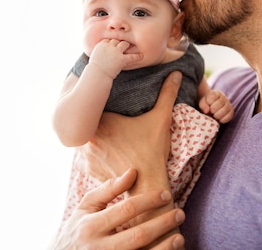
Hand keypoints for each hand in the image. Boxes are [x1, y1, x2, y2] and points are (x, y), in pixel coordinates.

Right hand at [51, 169, 185, 249]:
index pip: (126, 210)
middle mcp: (98, 248)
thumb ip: (107, 190)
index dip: (149, 200)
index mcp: (91, 226)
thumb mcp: (84, 209)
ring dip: (165, 248)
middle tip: (180, 213)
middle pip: (138, 235)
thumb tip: (133, 172)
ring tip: (179, 237)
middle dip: (162, 223)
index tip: (166, 194)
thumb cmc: (75, 232)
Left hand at [77, 71, 182, 189]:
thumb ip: (167, 94)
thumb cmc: (152, 152)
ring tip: (106, 134)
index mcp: (101, 120)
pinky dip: (94, 152)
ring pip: (86, 137)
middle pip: (87, 120)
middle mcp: (88, 136)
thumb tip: (176, 73)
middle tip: (108, 118)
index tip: (107, 100)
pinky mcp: (87, 169)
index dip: (99, 101)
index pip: (93, 103)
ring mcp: (85, 154)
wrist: (146, 186)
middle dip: (95, 118)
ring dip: (93, 136)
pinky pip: (86, 154)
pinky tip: (106, 151)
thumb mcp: (161, 120)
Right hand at [89, 39, 142, 78]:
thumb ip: (100, 53)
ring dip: (128, 45)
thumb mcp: (94, 57)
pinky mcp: (122, 59)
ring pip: (125, 44)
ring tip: (133, 47)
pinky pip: (132, 56)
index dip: (113, 42)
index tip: (115, 44)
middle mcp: (109, 46)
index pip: (109, 39)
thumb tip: (102, 54)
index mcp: (101, 45)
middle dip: (120, 42)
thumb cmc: (95, 69)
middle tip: (126, 43)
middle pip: (117, 40)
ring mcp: (116, 52)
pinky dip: (137, 56)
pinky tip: (141, 56)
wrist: (97, 74)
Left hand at [199, 89, 233, 123]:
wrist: (213, 106)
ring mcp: (229, 104)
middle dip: (212, 110)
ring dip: (217, 115)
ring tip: (214, 115)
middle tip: (211, 111)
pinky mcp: (231, 111)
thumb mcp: (202, 103)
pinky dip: (222, 120)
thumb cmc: (207, 104)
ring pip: (224, 110)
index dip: (209, 102)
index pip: (213, 96)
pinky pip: (229, 116)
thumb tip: (207, 110)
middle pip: (219, 104)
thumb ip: (203, 105)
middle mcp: (224, 97)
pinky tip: (219, 118)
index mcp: (216, 93)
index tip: (208, 104)